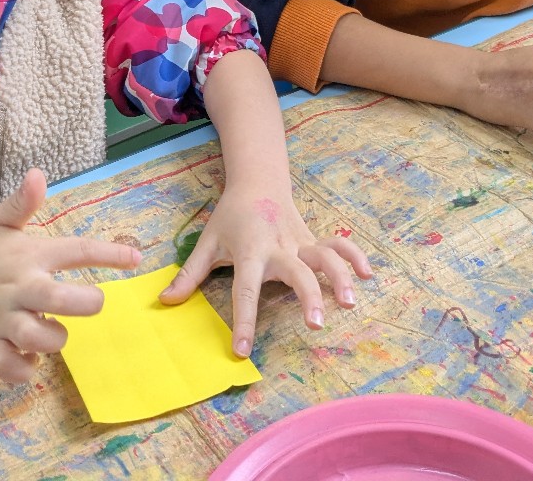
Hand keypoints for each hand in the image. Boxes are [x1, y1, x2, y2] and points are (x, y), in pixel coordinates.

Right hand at [0, 168, 140, 383]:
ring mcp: (0, 319)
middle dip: (88, 304)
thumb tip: (39, 173)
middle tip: (91, 301)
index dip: (110, 253)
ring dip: (55, 339)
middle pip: (63, 301)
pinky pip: (9, 367)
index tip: (137, 257)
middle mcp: (17, 287)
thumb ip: (23, 202)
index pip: (76, 250)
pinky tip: (29, 360)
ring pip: (40, 338)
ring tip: (52, 331)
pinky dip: (24, 369)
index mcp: (26, 254)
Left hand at [157, 185, 371, 357]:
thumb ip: (189, 275)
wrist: (257, 182)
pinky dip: (355, 256)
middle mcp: (279, 248)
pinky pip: (339, 245)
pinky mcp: (314, 239)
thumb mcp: (207, 243)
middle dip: (308, 297)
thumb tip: (164, 302)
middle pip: (298, 272)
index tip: (242, 350)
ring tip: (348, 303)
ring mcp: (301, 242)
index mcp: (250, 252)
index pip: (245, 291)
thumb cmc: (230, 217)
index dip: (243, 321)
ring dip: (339, 277)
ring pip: (326, 257)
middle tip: (315, 324)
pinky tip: (368, 275)